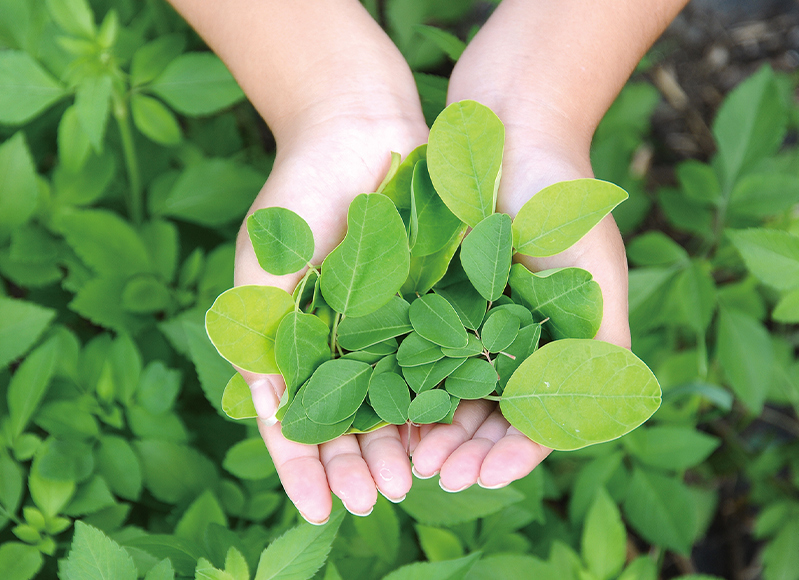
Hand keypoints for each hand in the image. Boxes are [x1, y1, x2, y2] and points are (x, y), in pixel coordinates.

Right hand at [236, 112, 427, 523]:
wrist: (356, 127)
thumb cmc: (297, 193)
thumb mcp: (266, 263)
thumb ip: (261, 334)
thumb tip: (267, 410)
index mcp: (297, 344)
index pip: (297, 422)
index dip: (306, 468)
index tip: (320, 510)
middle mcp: (347, 345)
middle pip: (352, 424)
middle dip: (361, 467)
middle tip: (378, 502)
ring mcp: (394, 328)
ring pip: (398, 404)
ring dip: (402, 448)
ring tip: (416, 483)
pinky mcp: (437, 305)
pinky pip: (441, 361)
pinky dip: (442, 400)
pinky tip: (451, 434)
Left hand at [408, 138, 629, 490]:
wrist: (512, 128)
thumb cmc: (563, 196)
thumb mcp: (594, 267)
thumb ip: (602, 339)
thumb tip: (606, 413)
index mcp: (559, 346)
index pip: (540, 420)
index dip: (516, 454)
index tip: (486, 476)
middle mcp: (516, 343)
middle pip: (492, 419)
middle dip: (469, 453)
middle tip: (438, 476)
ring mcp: (473, 324)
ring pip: (452, 396)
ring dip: (436, 432)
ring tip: (412, 457)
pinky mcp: (434, 300)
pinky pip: (417, 353)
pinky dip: (407, 385)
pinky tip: (387, 407)